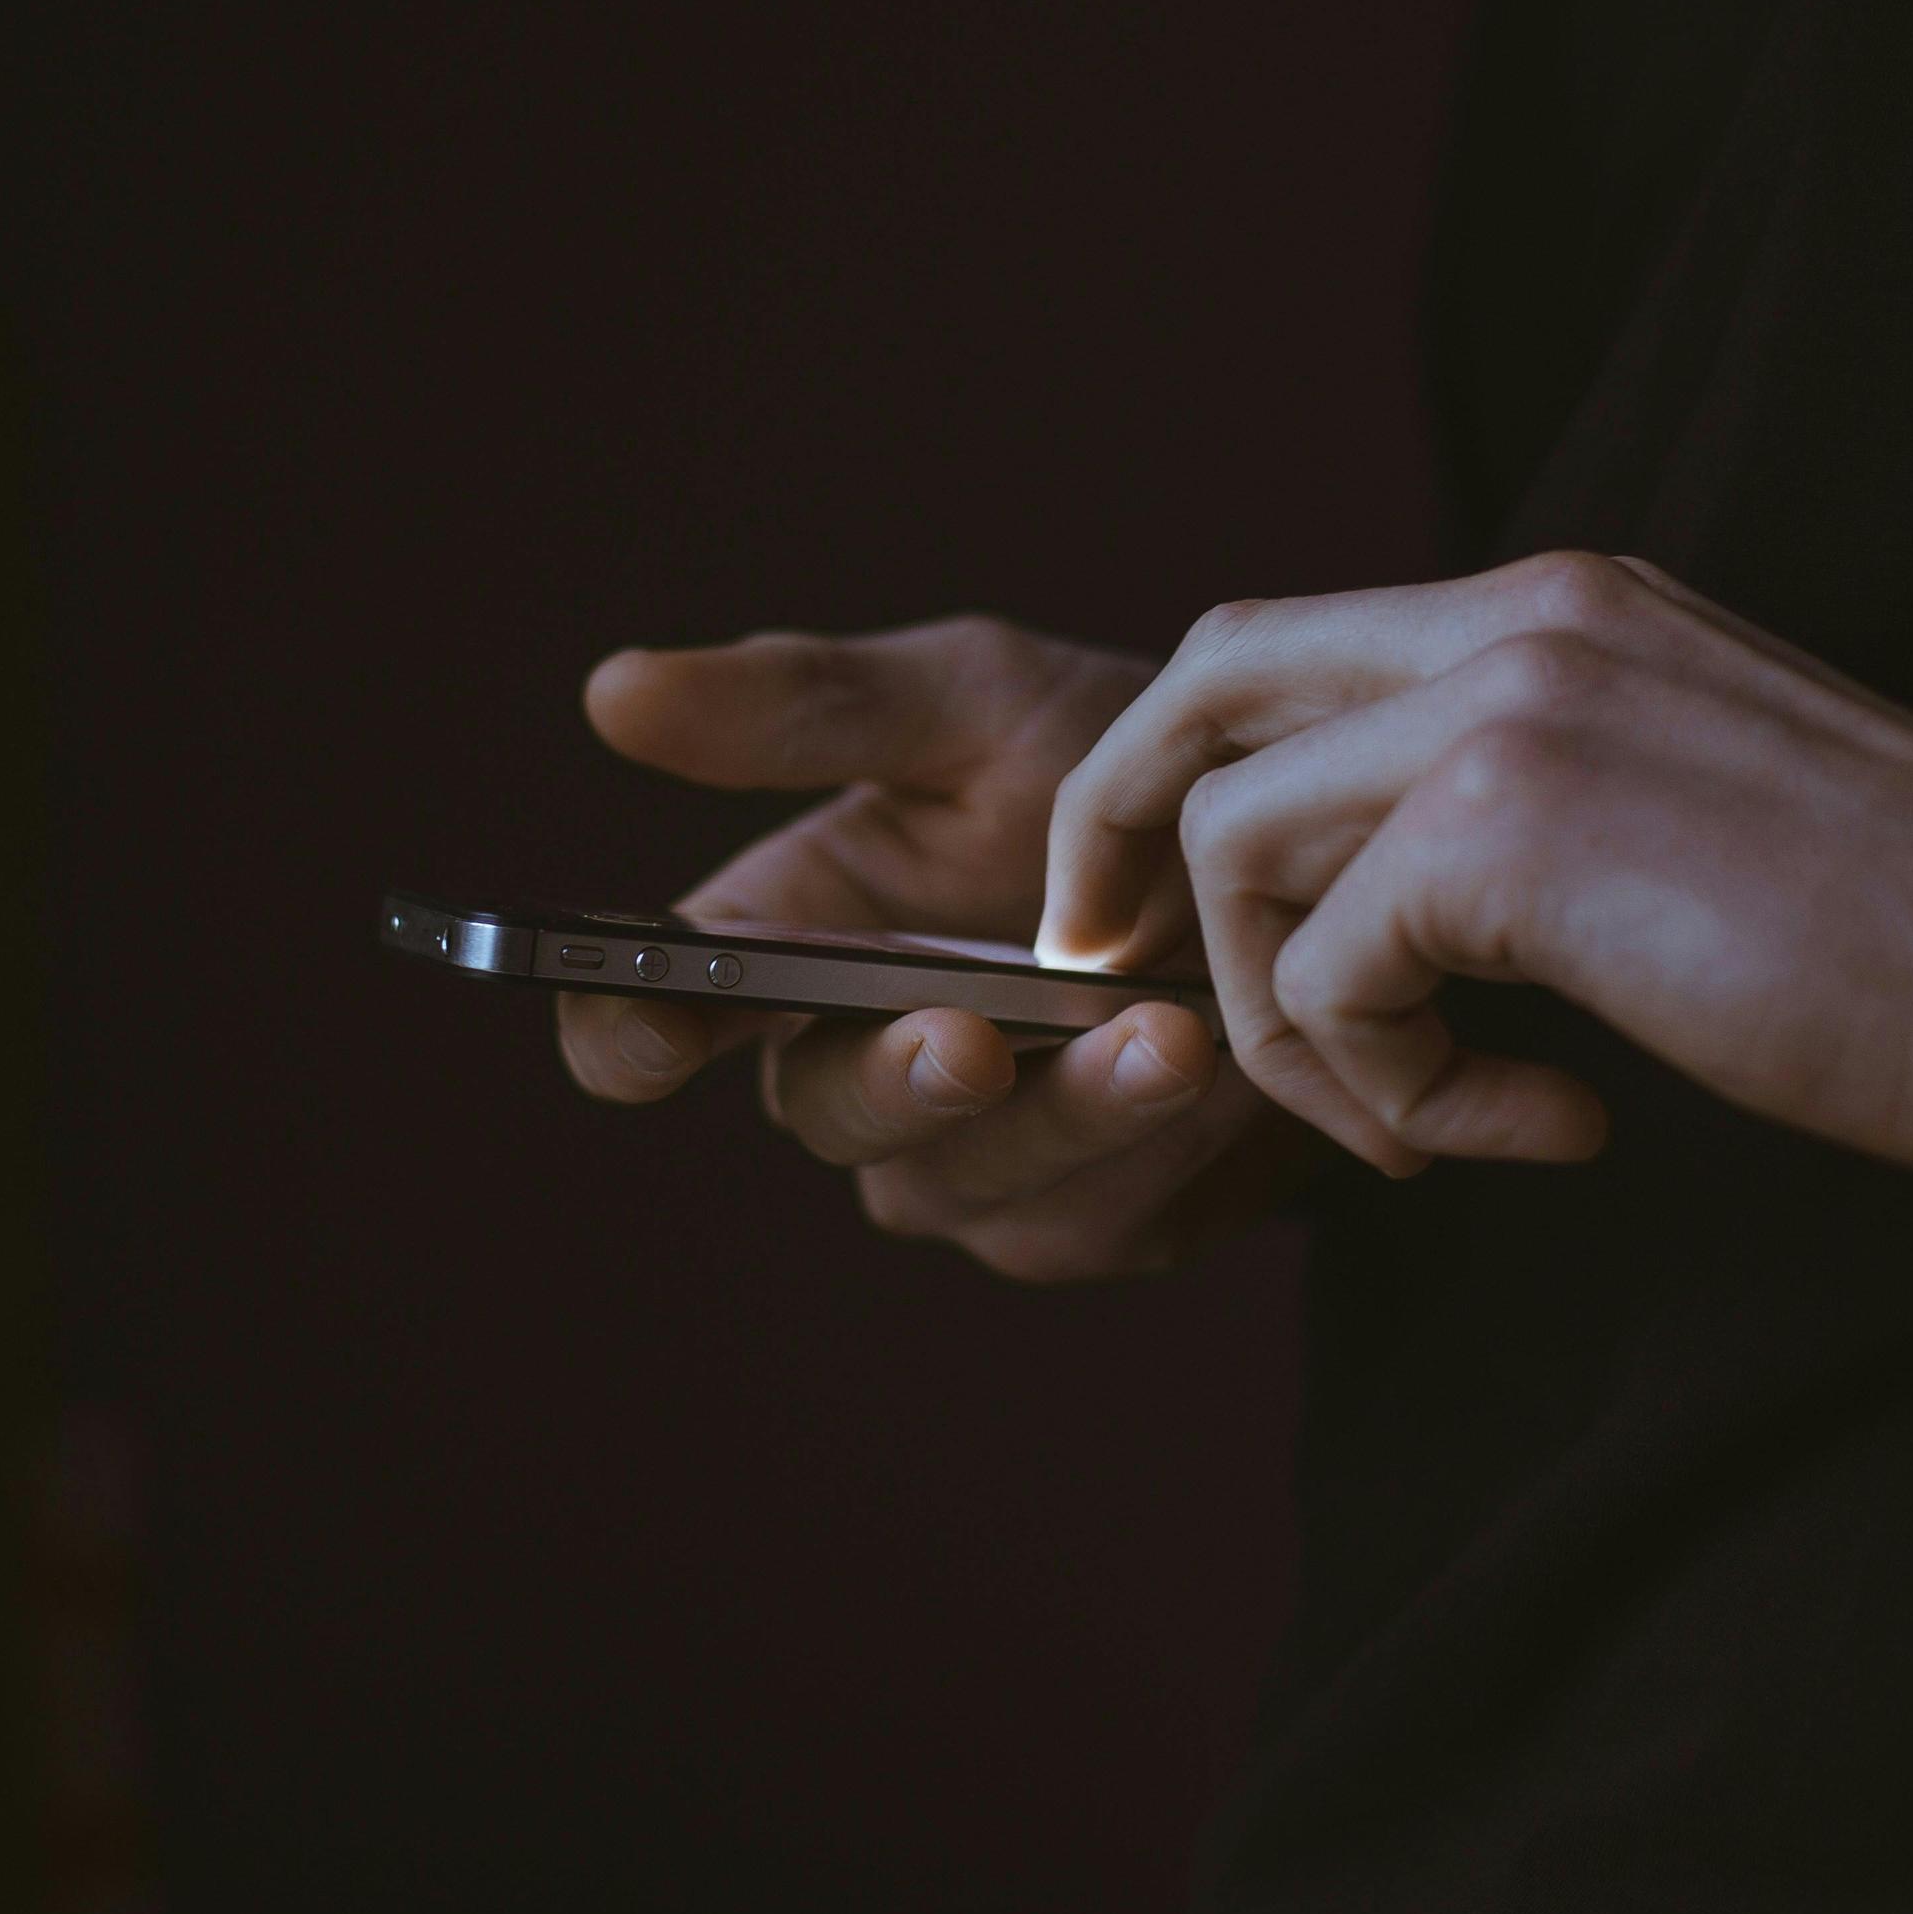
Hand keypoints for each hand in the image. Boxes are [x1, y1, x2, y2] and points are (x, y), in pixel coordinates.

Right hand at [559, 615, 1305, 1279]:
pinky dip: (1158, 1146)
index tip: (661, 1020)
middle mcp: (853, 1070)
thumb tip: (612, 691)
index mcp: (785, 945)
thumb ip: (807, 706)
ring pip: (964, 1184)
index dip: (631, 1033)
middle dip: (896, 1081)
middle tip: (971, 1038)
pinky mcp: (1086, 1222)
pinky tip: (1224, 1066)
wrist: (1299, 850)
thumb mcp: (972, 700)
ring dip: (1065, 1117)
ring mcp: (967, 1165)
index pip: (651, 1022)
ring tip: (1165, 1033)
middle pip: (823, 1117)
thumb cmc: (1110, 759)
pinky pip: (1092, 1220)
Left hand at [1038, 552, 1912, 1178]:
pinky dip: (1386, 1089)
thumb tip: (1369, 897)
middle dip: (1118, 833)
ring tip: (1423, 1121)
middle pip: (1205, 683)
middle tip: (1110, 971)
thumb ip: (1522, 800)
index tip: (1153, 907)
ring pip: (1239, 843)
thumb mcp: (1677, 809)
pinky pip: (1331, 972)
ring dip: (1293, 1021)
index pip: (1285, 642)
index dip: (1181, 769)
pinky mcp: (1510, 826)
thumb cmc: (1898, 943)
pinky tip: (1529, 1128)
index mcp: (1564, 604)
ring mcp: (1510, 703)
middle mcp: (1522, 616)